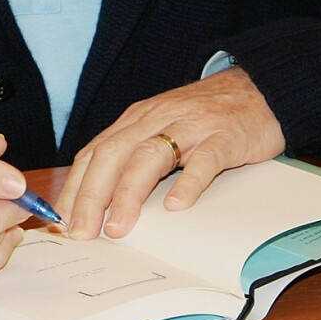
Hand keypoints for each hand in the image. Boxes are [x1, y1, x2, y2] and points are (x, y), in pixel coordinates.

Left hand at [56, 67, 284, 239]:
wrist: (259, 87)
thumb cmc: (204, 115)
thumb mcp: (161, 127)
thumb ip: (134, 156)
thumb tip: (101, 202)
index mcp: (136, 119)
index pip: (95, 152)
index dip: (75, 187)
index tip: (61, 220)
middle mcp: (156, 119)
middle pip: (114, 155)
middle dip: (92, 195)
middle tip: (82, 232)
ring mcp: (191, 126)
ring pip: (150, 157)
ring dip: (130, 193)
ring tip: (119, 227)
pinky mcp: (224, 136)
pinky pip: (203, 160)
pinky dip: (188, 183)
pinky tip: (177, 205)